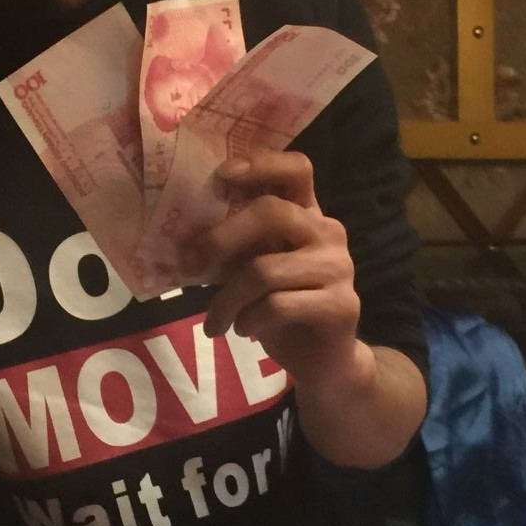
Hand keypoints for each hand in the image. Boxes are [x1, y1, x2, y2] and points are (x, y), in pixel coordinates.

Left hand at [183, 152, 370, 387]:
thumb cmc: (281, 310)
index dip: (261, 163)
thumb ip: (232, 250)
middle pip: (272, 212)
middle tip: (191, 263)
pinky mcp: (341, 305)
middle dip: (221, 238)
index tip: (221, 176)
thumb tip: (184, 241)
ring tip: (215, 321)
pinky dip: (248, 320)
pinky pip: (277, 305)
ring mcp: (339, 268)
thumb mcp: (250, 272)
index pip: (296, 169)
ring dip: (227, 299)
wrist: (322, 361)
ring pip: (265, 270)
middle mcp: (328, 232)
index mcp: (307, 215)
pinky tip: (242, 330)